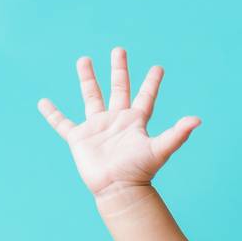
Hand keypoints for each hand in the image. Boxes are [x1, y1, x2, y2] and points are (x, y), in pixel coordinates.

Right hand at [37, 47, 200, 199]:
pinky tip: (43, 102)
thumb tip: (197, 120)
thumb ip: (178, 134)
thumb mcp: (160, 149)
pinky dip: (52, 114)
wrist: (118, 190)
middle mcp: (116, 121)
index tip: (158, 68)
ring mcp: (97, 129)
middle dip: (119, 70)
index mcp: (135, 121)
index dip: (152, 83)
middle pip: (117, 89)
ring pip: (91, 97)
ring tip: (84, 59)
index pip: (146, 97)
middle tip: (119, 50)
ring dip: (88, 78)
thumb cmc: (139, 172)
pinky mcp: (79, 139)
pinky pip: (62, 124)